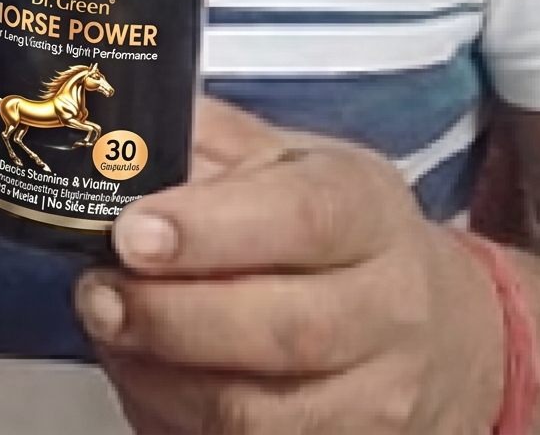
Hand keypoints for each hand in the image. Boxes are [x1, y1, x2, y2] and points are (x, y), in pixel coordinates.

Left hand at [75, 96, 505, 434]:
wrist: (439, 336)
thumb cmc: (346, 237)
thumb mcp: (299, 163)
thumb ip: (216, 142)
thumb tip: (124, 133)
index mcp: (372, 211)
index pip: (305, 217)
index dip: (213, 228)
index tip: (133, 231)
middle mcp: (388, 308)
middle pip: (283, 328)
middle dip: (172, 316)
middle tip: (100, 292)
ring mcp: (373, 399)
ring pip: (257, 413)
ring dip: (161, 379)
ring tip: (112, 334)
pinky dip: (176, 420)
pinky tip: (148, 381)